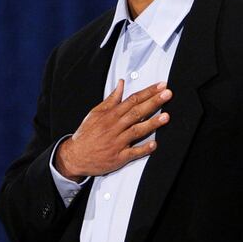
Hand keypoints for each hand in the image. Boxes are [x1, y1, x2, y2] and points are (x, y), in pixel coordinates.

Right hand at [54, 80, 171, 181]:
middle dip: (153, 102)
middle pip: (136, 112)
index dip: (148, 92)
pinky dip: (143, 149)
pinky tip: (154, 144)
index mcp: (110, 115)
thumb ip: (111, 99)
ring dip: (152, 123)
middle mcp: (114, 127)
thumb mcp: (96, 113)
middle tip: (168, 94)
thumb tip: (121, 84)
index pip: (132, 100)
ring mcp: (117, 142)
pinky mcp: (118, 157)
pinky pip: (132, 152)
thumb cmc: (86, 133)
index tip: (161, 86)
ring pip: (136, 131)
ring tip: (166, 116)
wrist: (75, 156)